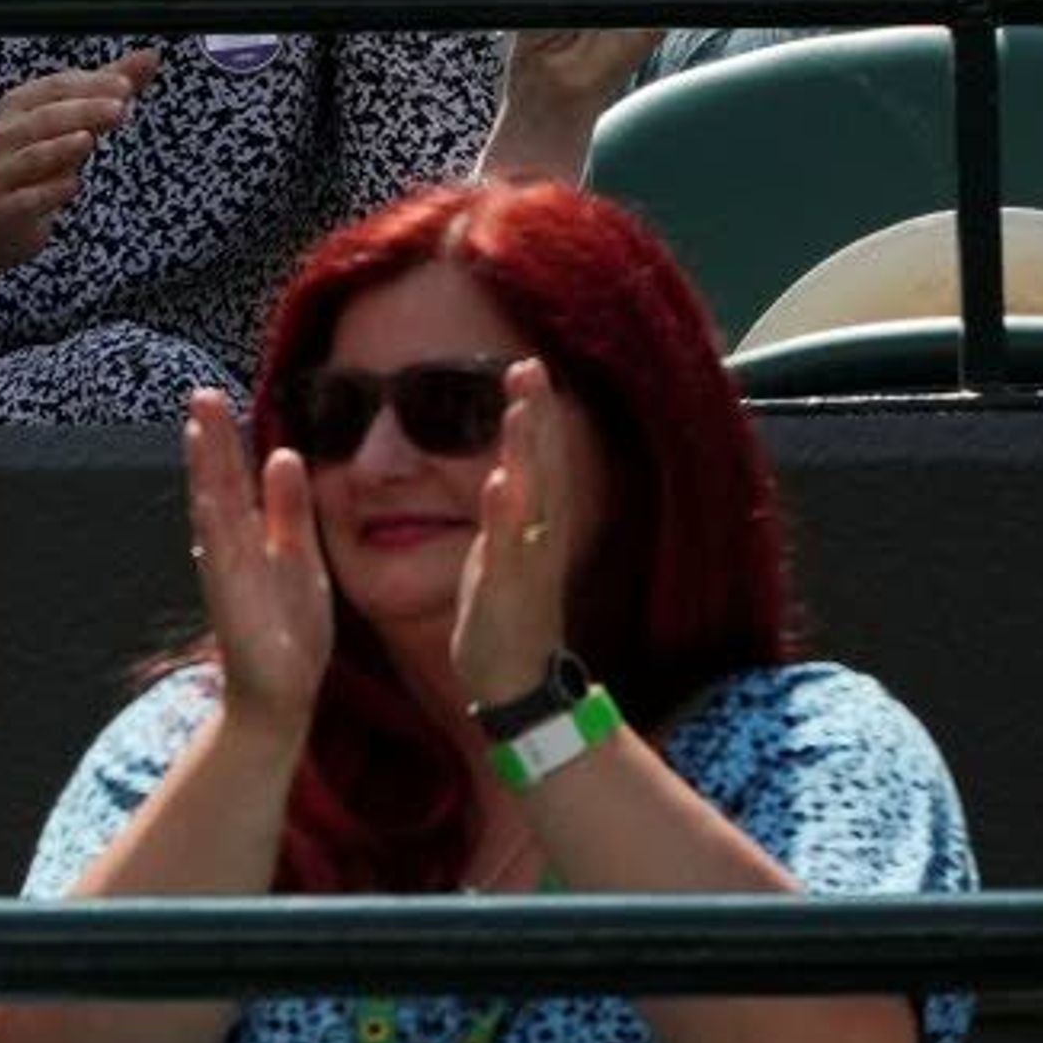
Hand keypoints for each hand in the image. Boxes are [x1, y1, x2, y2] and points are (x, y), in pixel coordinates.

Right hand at [0, 49, 157, 279]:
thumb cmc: (36, 160)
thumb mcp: (72, 123)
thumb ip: (108, 91)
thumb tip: (151, 56)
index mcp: (19, 106)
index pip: (57, 87)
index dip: (91, 84)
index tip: (126, 84)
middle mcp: (4, 135)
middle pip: (46, 118)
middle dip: (83, 111)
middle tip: (120, 108)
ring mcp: (0, 173)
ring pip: (32, 157)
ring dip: (61, 148)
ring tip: (88, 139)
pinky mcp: (4, 210)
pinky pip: (27, 200)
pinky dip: (49, 192)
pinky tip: (72, 185)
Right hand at [183, 389, 332, 732]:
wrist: (281, 693)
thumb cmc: (289, 628)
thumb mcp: (301, 557)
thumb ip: (290, 510)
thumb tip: (283, 453)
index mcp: (249, 536)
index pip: (236, 478)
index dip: (228, 440)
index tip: (217, 398)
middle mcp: (230, 549)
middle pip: (219, 484)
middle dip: (211, 440)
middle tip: (201, 394)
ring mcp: (227, 573)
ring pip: (214, 511)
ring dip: (205, 471)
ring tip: (198, 428)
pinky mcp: (231, 601)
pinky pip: (220, 557)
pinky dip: (213, 525)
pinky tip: (208, 495)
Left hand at [448, 359, 577, 712]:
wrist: (514, 678)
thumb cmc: (506, 611)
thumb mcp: (503, 548)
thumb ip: (507, 506)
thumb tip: (504, 468)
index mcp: (533, 523)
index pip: (539, 458)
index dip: (536, 413)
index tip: (527, 365)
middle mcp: (538, 535)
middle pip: (543, 465)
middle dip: (537, 415)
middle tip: (529, 366)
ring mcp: (526, 561)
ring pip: (531, 498)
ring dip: (527, 452)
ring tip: (520, 408)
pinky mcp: (508, 591)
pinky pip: (508, 549)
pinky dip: (505, 516)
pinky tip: (499, 483)